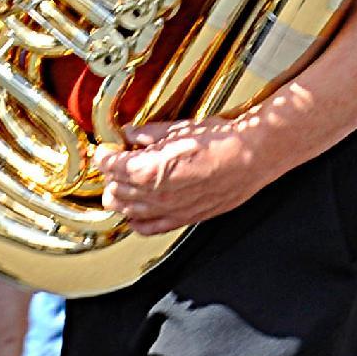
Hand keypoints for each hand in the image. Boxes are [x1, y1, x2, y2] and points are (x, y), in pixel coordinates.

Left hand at [97, 117, 274, 233]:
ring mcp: (167, 210)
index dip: (104, 155)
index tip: (107, 149)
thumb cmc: (223, 141)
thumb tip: (132, 134)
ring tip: (128, 181)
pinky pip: (146, 227)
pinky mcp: (182, 218)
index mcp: (148, 168)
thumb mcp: (180, 127)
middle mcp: (153, 194)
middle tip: (119, 161)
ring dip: (122, 195)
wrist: (252, 156)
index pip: (109, 165)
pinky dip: (136, 219)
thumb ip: (149, 133)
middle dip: (112, 175)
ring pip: (125, 209)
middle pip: (113, 189)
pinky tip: (138, 208)